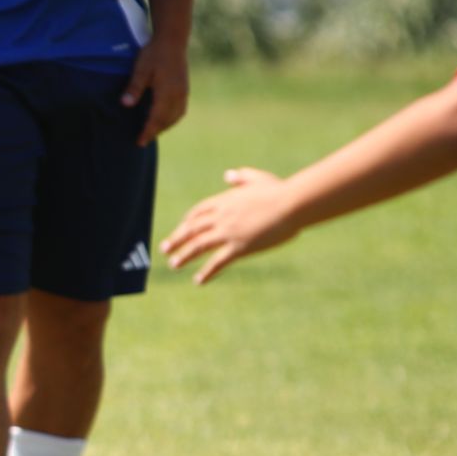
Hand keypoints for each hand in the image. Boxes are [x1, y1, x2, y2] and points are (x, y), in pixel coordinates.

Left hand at [122, 38, 189, 145]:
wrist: (172, 40)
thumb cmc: (153, 54)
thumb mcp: (140, 69)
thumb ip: (134, 87)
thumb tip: (125, 104)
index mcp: (167, 92)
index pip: (157, 118)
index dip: (148, 131)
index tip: (140, 142)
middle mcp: (178, 95)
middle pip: (167, 120)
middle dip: (155, 131)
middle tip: (142, 140)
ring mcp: (183, 92)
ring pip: (176, 116)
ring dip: (164, 126)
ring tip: (151, 132)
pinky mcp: (185, 88)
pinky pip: (180, 110)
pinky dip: (171, 118)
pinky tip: (163, 119)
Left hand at [159, 167, 298, 283]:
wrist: (292, 204)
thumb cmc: (280, 191)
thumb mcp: (257, 179)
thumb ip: (241, 177)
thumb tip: (227, 175)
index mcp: (224, 201)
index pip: (198, 212)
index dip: (187, 221)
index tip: (181, 228)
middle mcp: (221, 217)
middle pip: (192, 229)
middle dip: (177, 239)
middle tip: (164, 248)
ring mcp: (228, 232)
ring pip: (198, 245)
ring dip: (184, 255)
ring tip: (174, 264)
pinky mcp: (239, 247)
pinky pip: (217, 262)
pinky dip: (206, 272)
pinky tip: (198, 281)